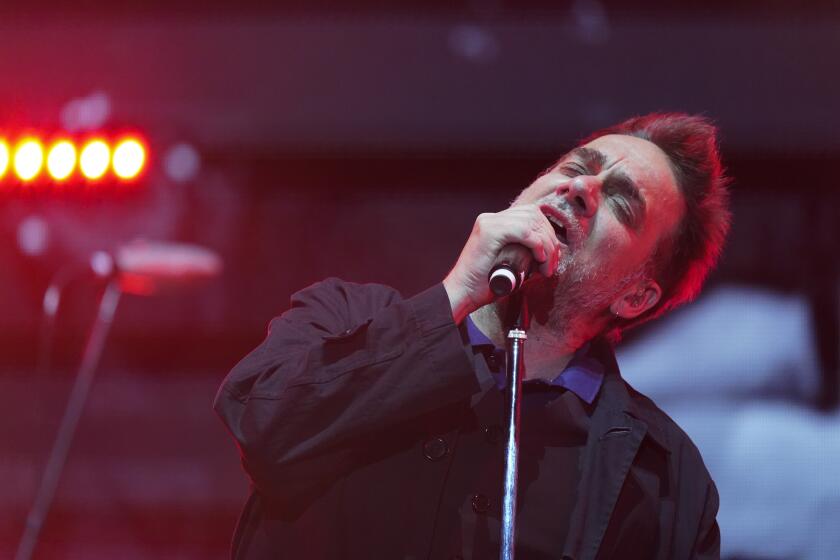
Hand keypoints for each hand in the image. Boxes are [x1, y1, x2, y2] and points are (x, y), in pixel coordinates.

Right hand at [443, 205, 560, 323]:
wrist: (462, 293)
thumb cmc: (485, 284)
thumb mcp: (509, 260)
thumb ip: (523, 249)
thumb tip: (551, 248)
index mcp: (494, 222)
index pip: (530, 214)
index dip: (547, 232)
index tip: (552, 256)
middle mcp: (490, 218)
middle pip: (533, 214)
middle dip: (549, 238)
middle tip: (552, 263)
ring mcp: (488, 223)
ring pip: (530, 221)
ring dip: (546, 244)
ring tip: (546, 266)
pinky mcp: (489, 232)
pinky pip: (523, 231)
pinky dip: (537, 244)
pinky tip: (539, 259)